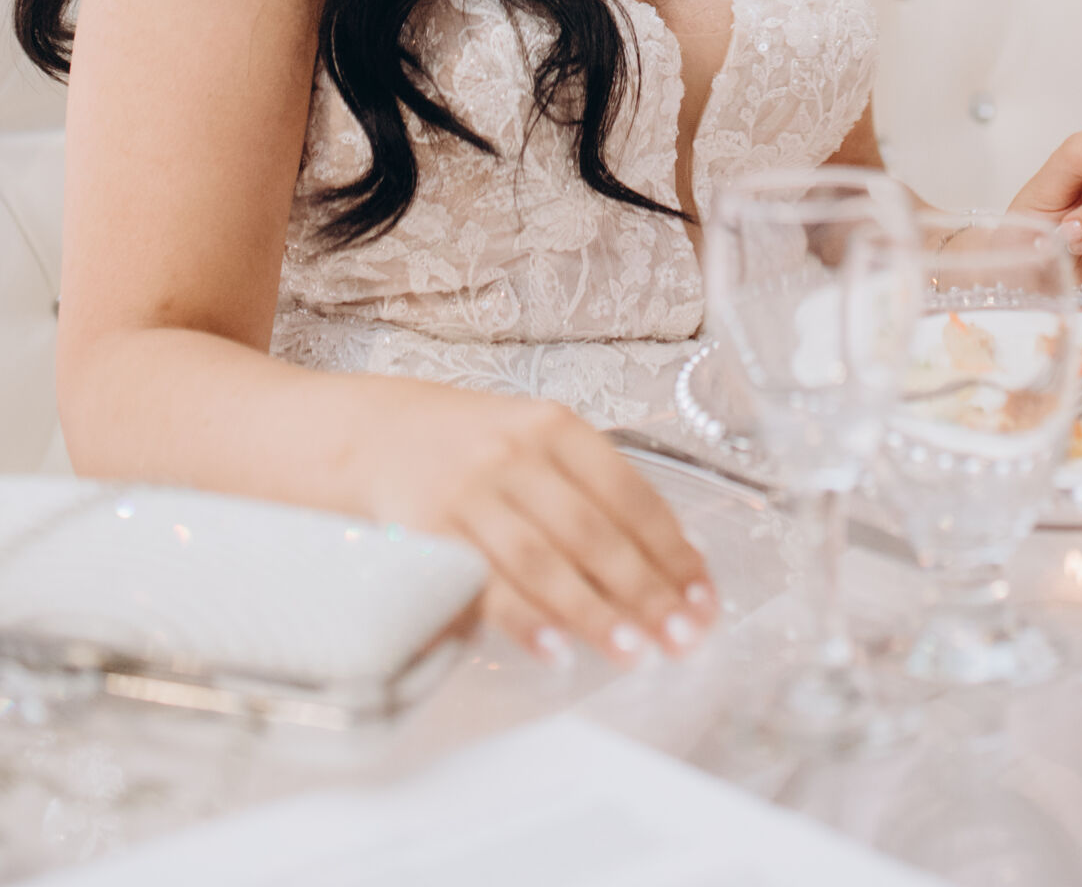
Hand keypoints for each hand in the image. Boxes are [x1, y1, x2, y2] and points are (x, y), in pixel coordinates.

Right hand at [389, 387, 717, 667]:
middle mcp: (515, 454)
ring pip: (543, 560)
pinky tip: (557, 651)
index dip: (671, 550)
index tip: (703, 598)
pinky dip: (524, 621)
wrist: (377, 433)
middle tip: (682, 638)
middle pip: (592, 531)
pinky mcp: (429, 532)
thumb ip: (595, 493)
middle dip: (643, 590)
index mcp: (555, 427)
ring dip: (593, 612)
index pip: (628, 493)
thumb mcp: (537, 445)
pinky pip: (484, 584)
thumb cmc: (477, 449)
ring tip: (635, 653)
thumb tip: (673, 562)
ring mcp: (470, 492)